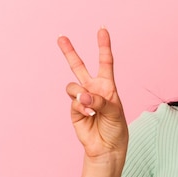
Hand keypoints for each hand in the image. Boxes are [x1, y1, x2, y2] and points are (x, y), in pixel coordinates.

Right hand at [58, 27, 127, 158]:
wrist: (107, 147)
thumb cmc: (116, 127)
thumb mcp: (115, 111)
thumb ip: (99, 101)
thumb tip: (81, 96)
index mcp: (107, 86)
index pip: (105, 62)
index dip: (104, 45)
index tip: (102, 29)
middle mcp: (93, 89)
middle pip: (78, 67)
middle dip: (69, 52)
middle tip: (61, 37)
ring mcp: (82, 99)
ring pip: (72, 85)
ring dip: (80, 94)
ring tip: (90, 106)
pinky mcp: (74, 110)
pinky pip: (73, 102)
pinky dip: (81, 108)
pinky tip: (89, 116)